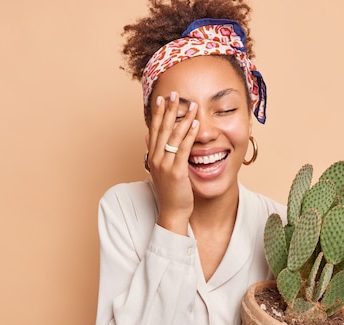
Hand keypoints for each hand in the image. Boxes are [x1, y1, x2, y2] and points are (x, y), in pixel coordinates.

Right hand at [146, 91, 198, 234]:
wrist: (172, 212)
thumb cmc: (170, 192)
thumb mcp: (160, 170)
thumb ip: (156, 152)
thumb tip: (147, 136)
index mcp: (153, 157)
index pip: (154, 130)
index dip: (157, 113)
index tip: (161, 99)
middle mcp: (156, 158)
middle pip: (162, 129)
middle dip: (169, 110)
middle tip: (174, 94)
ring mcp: (165, 165)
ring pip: (173, 136)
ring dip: (183, 118)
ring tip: (191, 104)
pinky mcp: (176, 171)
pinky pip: (184, 149)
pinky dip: (189, 134)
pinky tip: (195, 124)